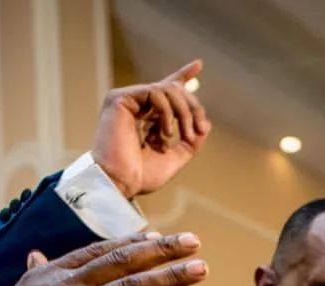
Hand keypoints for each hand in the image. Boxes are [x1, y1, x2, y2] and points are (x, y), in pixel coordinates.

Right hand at [0, 231, 204, 285]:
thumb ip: (33, 276)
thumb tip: (35, 256)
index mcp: (49, 273)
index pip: (98, 251)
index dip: (131, 242)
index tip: (157, 236)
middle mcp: (64, 285)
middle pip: (122, 260)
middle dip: (162, 250)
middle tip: (193, 241)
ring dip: (171, 277)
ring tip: (201, 269)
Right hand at [91, 61, 209, 197]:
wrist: (119, 182)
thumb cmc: (141, 175)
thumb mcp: (175, 157)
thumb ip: (190, 141)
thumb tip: (205, 124)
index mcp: (148, 117)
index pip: (167, 90)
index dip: (183, 76)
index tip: (198, 64)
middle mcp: (137, 106)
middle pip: (174, 89)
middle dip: (193, 108)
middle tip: (198, 130)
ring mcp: (128, 101)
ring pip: (167, 89)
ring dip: (183, 112)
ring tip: (185, 135)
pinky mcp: (119, 98)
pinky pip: (154, 91)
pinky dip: (167, 110)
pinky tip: (165, 132)